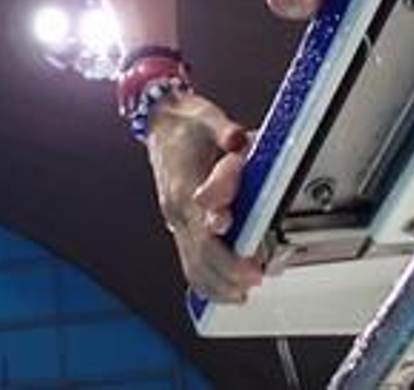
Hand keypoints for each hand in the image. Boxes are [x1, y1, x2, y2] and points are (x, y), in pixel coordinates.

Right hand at [144, 92, 263, 302]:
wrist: (160, 119)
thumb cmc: (187, 121)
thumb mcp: (208, 117)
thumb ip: (225, 131)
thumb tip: (237, 140)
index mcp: (185, 186)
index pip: (206, 233)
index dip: (229, 256)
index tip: (252, 267)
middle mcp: (177, 208)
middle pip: (199, 256)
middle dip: (227, 276)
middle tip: (253, 282)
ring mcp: (174, 217)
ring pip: (190, 263)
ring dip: (215, 284)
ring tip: (239, 296)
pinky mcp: (177, 221)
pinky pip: (186, 258)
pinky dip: (202, 279)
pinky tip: (219, 291)